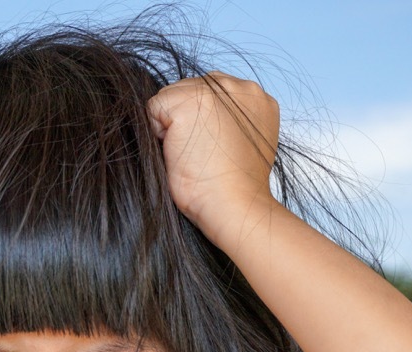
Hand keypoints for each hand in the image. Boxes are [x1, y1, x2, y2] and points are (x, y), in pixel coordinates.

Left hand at [147, 73, 279, 232]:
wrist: (234, 205)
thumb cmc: (234, 187)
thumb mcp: (243, 143)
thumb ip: (229, 121)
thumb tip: (199, 117)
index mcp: (258, 98)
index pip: (210, 91)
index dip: (201, 121)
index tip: (210, 148)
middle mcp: (240, 86)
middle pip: (189, 89)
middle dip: (185, 119)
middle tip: (201, 154)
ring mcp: (214, 90)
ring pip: (171, 96)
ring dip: (172, 125)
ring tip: (192, 153)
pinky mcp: (188, 101)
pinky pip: (153, 108)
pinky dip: (157, 132)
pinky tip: (179, 153)